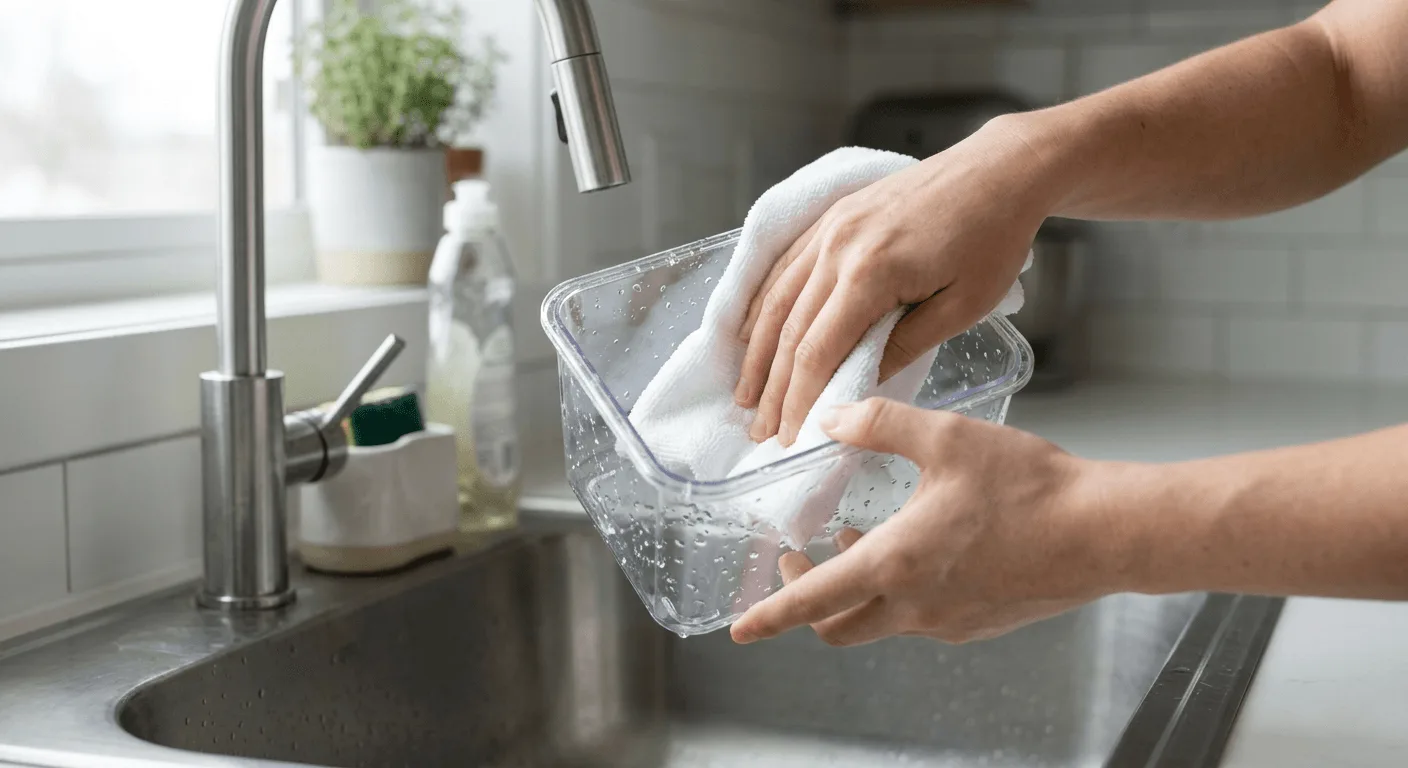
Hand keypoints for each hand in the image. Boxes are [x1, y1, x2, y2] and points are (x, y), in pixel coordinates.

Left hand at [730, 397, 1125, 646]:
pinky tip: (914, 549)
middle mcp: (915, 606)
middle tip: (798, 561)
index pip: (813, 601)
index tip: (739, 628)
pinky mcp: (976, 624)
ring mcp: (947, 623)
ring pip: (877, 621)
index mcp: (896, 564)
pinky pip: (917, 618)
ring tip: (854, 541)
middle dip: (805, 601)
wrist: (1104, 532)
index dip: (770, 615)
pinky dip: (895, 593)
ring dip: (853, 590)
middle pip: (837, 625)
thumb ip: (878, 424)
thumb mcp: (945, 438)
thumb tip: (830, 419)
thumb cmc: (1030, 486)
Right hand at [734, 119, 1053, 445]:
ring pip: (777, 299)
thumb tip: (858, 385)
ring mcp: (829, 228)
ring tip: (746, 396)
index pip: (817, 351)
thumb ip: (904, 345)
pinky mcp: (831, 217)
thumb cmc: (993, 238)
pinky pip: (784, 268)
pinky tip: (752, 335)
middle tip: (760, 432)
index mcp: (871, 272)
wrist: (997, 171)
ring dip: (757, 354)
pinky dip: (763, 307)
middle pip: (788, 330)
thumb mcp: (962, 306)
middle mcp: (837, 247)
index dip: (798, 400)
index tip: (789, 438)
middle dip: (771, 389)